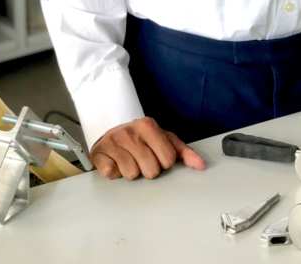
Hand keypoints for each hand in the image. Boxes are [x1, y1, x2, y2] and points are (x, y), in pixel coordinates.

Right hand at [90, 116, 206, 179]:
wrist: (111, 132)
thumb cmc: (142, 139)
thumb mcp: (164, 140)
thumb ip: (184, 152)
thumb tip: (201, 165)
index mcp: (148, 125)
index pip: (168, 159)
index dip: (164, 162)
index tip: (157, 155)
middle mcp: (130, 131)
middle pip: (151, 170)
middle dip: (148, 169)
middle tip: (142, 159)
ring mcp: (113, 142)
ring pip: (132, 175)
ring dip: (132, 172)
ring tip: (129, 160)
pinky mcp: (99, 154)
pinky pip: (113, 175)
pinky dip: (115, 173)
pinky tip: (116, 162)